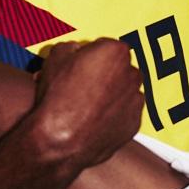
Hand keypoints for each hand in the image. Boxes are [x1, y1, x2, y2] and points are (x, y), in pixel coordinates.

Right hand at [31, 39, 144, 169]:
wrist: (58, 141)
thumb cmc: (56, 101)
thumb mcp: (54, 59)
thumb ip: (69, 48)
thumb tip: (72, 50)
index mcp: (115, 52)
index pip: (106, 46)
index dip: (89, 56)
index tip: (80, 65)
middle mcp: (131, 72)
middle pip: (118, 67)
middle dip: (103, 73)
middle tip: (82, 85)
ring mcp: (135, 99)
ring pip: (124, 90)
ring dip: (111, 93)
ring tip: (86, 105)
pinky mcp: (134, 122)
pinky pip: (126, 112)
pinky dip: (115, 114)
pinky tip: (94, 120)